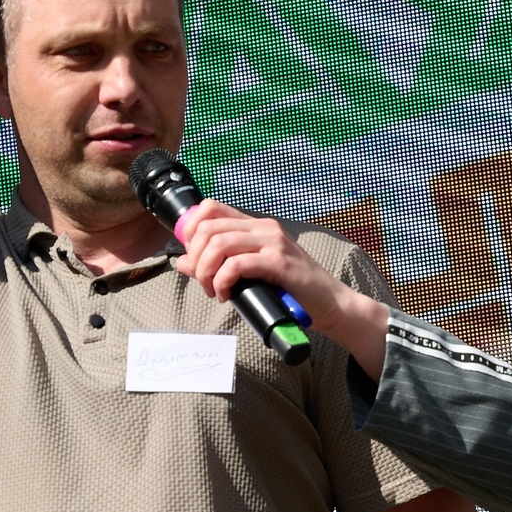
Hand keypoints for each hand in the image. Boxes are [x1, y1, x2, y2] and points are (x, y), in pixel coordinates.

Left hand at [173, 202, 388, 377]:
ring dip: (206, 271)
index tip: (192, 258)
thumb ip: (217, 264)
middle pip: (208, 227)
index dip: (190, 230)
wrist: (330, 303)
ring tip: (213, 291)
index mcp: (256, 225)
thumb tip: (181, 261)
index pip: (210, 208)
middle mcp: (264, 228)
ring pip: (219, 243)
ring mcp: (273, 242)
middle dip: (195, 258)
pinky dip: (222, 281)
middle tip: (202, 281)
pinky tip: (226, 294)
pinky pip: (237, 264)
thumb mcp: (250, 273)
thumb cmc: (291, 290)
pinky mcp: (279, 263)